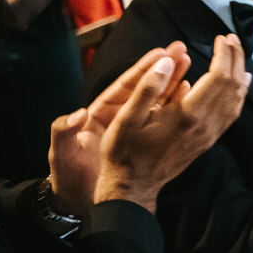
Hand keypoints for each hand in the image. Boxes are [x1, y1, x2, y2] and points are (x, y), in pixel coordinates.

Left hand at [48, 46, 183, 214]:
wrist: (82, 202)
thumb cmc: (69, 178)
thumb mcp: (62, 154)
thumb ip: (64, 132)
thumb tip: (77, 115)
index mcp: (100, 114)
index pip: (124, 86)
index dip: (143, 69)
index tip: (160, 53)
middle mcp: (119, 116)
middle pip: (145, 87)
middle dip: (163, 67)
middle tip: (182, 50)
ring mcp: (134, 126)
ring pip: (158, 98)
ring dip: (174, 80)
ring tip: (189, 62)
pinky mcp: (145, 138)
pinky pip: (164, 116)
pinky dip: (177, 102)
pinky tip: (190, 91)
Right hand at [93, 36, 249, 211]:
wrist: (133, 187)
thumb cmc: (125, 153)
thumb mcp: (127, 118)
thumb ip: (148, 87)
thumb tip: (167, 61)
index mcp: (188, 115)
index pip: (219, 76)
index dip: (224, 54)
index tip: (221, 39)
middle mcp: (206, 125)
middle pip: (232, 84)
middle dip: (235, 58)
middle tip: (231, 39)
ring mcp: (210, 134)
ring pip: (236, 99)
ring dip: (239, 73)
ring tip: (236, 54)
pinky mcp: (209, 140)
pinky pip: (232, 113)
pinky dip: (239, 94)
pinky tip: (240, 84)